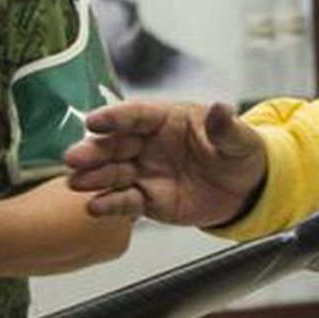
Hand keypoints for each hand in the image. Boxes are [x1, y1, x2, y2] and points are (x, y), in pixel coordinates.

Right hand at [64, 100, 267, 226]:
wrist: (246, 191)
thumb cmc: (239, 154)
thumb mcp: (240, 140)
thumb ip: (226, 128)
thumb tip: (221, 109)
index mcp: (166, 119)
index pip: (135, 114)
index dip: (113, 117)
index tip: (93, 121)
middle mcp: (149, 143)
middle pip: (115, 144)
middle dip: (93, 150)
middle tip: (72, 158)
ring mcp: (145, 171)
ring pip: (113, 173)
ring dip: (93, 178)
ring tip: (75, 184)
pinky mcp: (147, 199)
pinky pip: (125, 201)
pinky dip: (109, 205)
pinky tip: (94, 208)